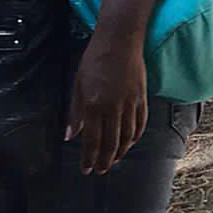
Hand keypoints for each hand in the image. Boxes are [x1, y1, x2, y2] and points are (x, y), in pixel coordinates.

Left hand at [68, 27, 148, 174]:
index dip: (89, 158)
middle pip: (111, 143)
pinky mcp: (142, 98)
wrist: (119, 42)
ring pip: (127, 137)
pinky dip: (135, 137)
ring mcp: (130, 104)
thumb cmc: (94, 61)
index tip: (86, 169)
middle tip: (100, 171)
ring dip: (120, 152)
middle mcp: (113, 108)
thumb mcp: (78, 86)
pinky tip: (130, 143)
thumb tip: (70, 135)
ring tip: (114, 161)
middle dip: (105, 160)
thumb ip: (75, 113)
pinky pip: (140, 124)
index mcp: (94, 105)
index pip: (92, 140)